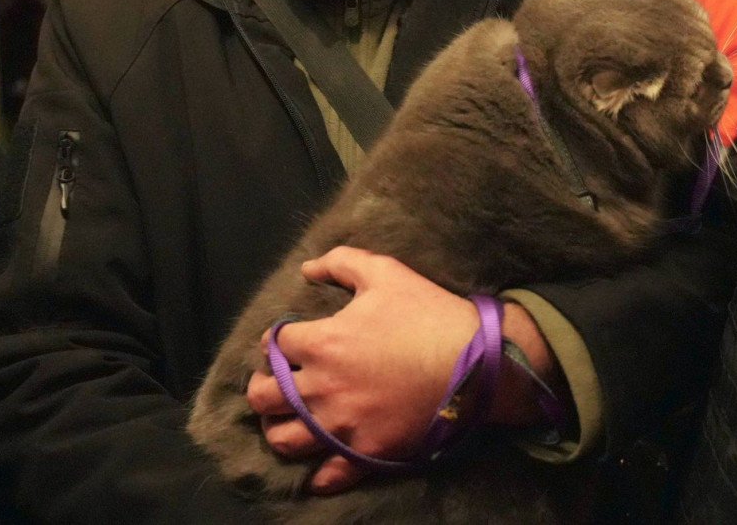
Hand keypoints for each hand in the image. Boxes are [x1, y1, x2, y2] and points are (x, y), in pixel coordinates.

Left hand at [246, 246, 480, 492]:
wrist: (475, 365)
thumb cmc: (426, 313)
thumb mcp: (383, 272)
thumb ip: (340, 262)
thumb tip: (307, 269)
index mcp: (322, 342)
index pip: (275, 344)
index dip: (275, 339)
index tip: (284, 340)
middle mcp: (322, 388)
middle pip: (265, 396)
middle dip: (262, 386)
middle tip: (271, 381)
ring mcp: (343, 426)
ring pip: (285, 439)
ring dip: (276, 427)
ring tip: (283, 419)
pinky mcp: (367, 454)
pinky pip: (326, 474)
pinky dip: (314, 472)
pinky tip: (314, 467)